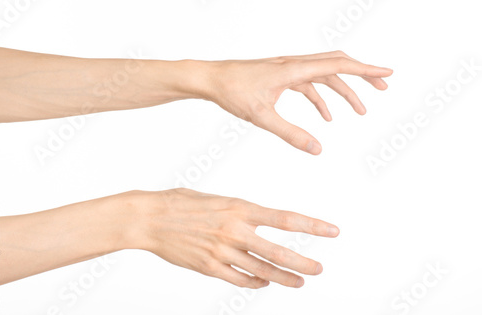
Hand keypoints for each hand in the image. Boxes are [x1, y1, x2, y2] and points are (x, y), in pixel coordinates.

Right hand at [128, 188, 338, 288]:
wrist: (149, 218)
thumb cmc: (181, 203)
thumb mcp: (216, 199)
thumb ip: (239, 213)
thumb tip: (255, 225)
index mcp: (238, 207)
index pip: (284, 219)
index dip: (312, 225)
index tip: (332, 231)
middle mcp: (234, 230)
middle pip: (278, 252)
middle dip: (302, 262)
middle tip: (319, 268)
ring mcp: (221, 252)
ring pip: (261, 271)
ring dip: (284, 278)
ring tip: (299, 282)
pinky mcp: (208, 267)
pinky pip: (239, 280)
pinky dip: (255, 283)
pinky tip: (264, 283)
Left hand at [198, 50, 392, 154]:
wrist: (211, 79)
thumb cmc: (232, 92)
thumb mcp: (262, 117)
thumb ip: (291, 134)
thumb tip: (318, 149)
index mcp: (294, 69)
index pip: (338, 65)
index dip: (365, 69)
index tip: (386, 72)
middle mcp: (294, 64)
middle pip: (337, 65)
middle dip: (361, 76)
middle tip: (383, 87)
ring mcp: (288, 69)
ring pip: (324, 76)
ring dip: (343, 92)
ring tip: (359, 111)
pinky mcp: (281, 76)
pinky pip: (309, 84)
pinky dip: (321, 98)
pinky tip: (326, 117)